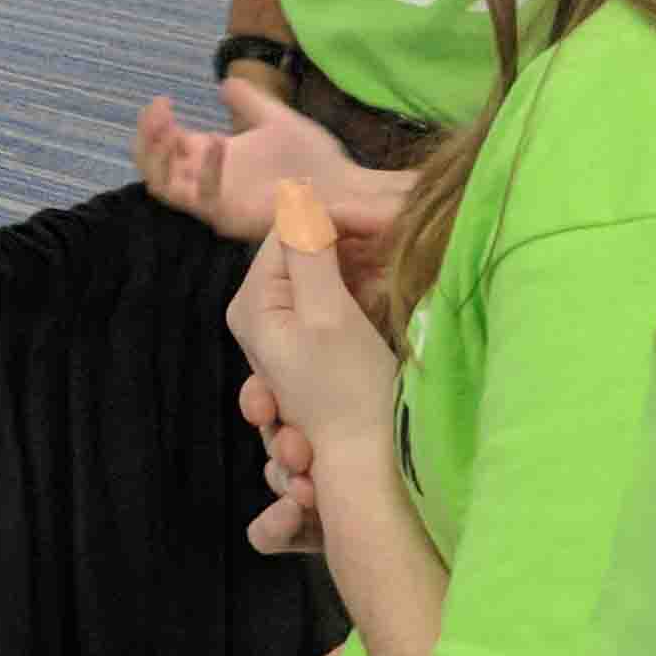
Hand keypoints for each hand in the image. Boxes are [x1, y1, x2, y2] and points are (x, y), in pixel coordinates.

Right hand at [138, 90, 408, 291]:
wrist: (346, 186)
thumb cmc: (312, 160)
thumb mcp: (276, 119)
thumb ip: (250, 102)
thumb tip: (224, 82)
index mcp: (210, 160)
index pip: (164, 147)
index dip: (153, 126)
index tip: (162, 100)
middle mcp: (205, 183)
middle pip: (152, 170)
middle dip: (147, 139)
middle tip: (158, 110)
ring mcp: (216, 203)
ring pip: (165, 188)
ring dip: (161, 155)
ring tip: (172, 126)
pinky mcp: (233, 218)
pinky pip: (204, 199)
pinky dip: (205, 170)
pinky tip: (214, 142)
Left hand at [226, 201, 404, 533]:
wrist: (370, 465)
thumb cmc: (350, 394)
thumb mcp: (328, 314)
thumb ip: (307, 249)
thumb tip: (295, 190)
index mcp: (252, 303)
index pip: (289, 229)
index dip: (340, 215)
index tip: (392, 219)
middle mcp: (259, 313)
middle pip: (305, 249)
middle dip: (353, 242)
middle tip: (403, 243)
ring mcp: (286, 331)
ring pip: (325, 272)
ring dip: (364, 266)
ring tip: (399, 269)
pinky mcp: (315, 345)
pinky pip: (337, 297)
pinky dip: (365, 289)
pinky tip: (389, 297)